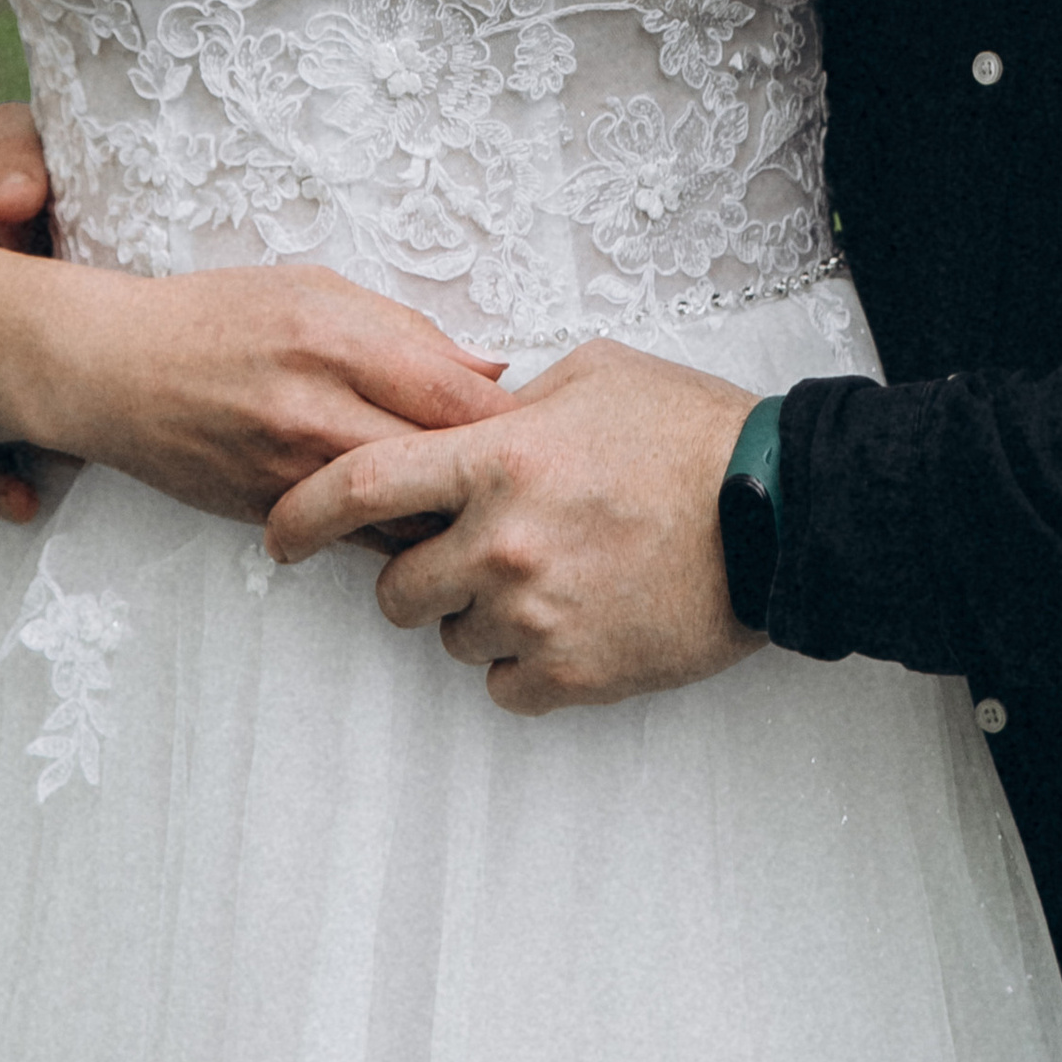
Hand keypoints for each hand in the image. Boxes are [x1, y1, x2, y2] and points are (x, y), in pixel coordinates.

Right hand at [31, 257, 517, 526]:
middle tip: (539, 487)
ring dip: (451, 521)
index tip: (553, 432)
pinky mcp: (268, 515)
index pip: (457, 396)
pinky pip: (356, 545)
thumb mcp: (317, 289)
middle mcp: (315, 410)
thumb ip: (409, 332)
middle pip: (441, 468)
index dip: (518, 423)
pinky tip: (421, 528)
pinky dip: (397, 540)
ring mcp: (289, 472)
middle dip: (498, 484)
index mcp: (336, 338)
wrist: (112, 368)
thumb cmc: (221, 314)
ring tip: (489, 515)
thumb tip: (495, 371)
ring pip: (404, 522)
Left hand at [263, 340, 762, 714]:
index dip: (302, 513)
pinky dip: (522, 665)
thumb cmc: (693, 432)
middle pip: (395, 588)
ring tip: (542, 581)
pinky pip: (504, 687)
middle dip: (413, 576)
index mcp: (495, 457)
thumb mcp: (594, 374)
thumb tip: (468, 409)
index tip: (279, 533)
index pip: (357, 486)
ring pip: (451, 639)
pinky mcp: (576, 673)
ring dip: (476, 617)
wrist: (782, 511)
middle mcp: (501, 540)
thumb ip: (514, 401)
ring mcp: (536, 613)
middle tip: (459, 558)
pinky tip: (565, 625)